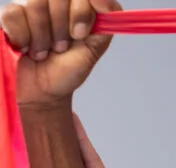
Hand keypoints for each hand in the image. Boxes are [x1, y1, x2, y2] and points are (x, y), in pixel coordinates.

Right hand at [1, 0, 120, 107]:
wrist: (44, 90)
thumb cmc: (68, 67)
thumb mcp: (94, 47)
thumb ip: (105, 22)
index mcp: (74, 5)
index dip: (81, 11)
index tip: (80, 34)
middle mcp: (51, 1)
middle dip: (62, 27)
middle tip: (61, 47)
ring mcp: (28, 6)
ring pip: (36, 3)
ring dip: (44, 35)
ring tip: (45, 51)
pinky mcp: (8, 16)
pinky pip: (14, 14)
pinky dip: (24, 38)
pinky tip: (27, 48)